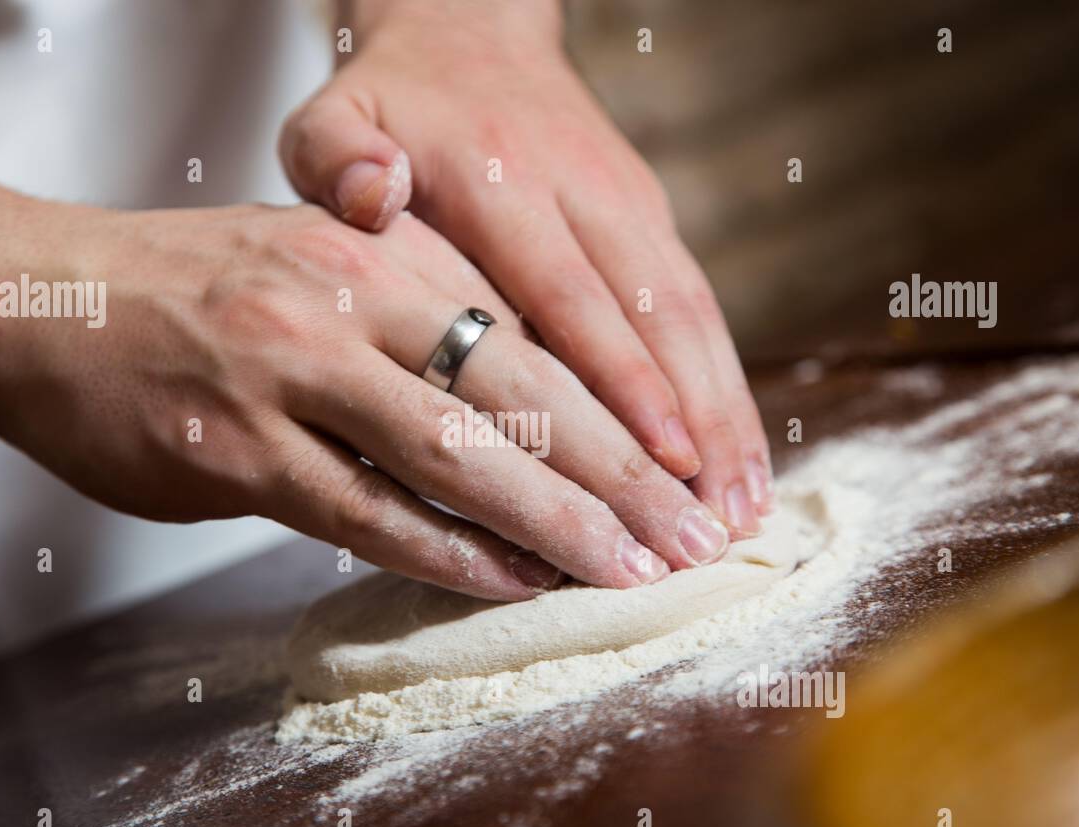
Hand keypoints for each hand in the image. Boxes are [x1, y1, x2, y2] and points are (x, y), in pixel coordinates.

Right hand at [0, 147, 734, 600]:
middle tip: (687, 534)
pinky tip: (512, 583)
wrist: (45, 300)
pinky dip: (450, 556)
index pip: (536, 338)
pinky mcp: (239, 454)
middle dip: (619, 476)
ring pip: (457, 463)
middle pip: (522, 399)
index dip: (621, 410)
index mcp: (384, 250)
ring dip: (554, 527)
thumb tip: (526, 409)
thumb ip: (418, 317)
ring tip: (627, 571)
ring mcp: (292, 378)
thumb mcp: (322, 261)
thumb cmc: (197, 289)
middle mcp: (349, 304)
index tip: (682, 466)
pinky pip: (368, 517)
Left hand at [279, 0, 774, 535]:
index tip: (661, 461)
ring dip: (725, 417)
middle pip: (654, 318)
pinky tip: (736, 458)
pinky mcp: (649, 218)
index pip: (569, 293)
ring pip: (692, 318)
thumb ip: (337, 155)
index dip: (622, 379)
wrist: (469, 30)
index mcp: (499, 179)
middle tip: (712, 525)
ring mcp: (626, 205)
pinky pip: (696, 307)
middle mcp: (582, 192)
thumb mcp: (336, 113)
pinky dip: (722, 386)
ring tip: (743, 514)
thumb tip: (372, 194)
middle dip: (692, 425)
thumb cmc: (391, 99)